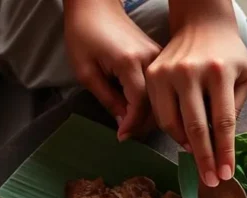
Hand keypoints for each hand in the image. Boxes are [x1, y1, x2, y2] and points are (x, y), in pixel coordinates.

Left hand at [64, 0, 160, 139]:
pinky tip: (139, 109)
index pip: (140, 103)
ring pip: (163, 96)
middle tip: (126, 134)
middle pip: (157, 102)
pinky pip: (161, 86)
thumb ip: (107, 99)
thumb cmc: (84, 34)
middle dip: (142, 124)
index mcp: (130, 62)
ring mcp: (158, 57)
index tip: (121, 136)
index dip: (132, 124)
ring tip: (132, 125)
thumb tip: (123, 124)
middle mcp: (150, 59)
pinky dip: (153, 101)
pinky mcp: (159, 57)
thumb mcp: (86, 71)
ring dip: (149, 114)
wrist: (95, 7)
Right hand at [146, 10, 246, 186]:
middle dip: (204, 159)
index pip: (223, 122)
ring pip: (172, 124)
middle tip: (210, 181)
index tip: (226, 174)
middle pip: (196, 128)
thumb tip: (223, 146)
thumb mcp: (245, 77)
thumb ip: (236, 109)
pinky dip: (173, 130)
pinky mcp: (152, 74)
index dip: (224, 152)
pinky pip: (160, 113)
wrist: (201, 24)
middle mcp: (191, 72)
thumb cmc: (229, 54)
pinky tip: (186, 137)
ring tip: (200, 155)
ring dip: (187, 146)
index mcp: (219, 72)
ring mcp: (167, 72)